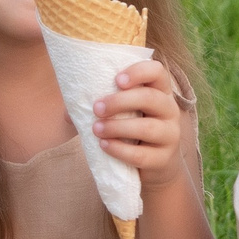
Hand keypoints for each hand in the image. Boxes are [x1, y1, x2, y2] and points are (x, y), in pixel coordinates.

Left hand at [92, 60, 188, 187]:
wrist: (155, 167)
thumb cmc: (132, 132)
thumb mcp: (122, 114)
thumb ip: (100, 107)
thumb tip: (67, 112)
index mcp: (159, 91)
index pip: (157, 71)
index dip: (139, 72)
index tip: (117, 79)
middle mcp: (170, 110)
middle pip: (151, 98)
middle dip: (120, 102)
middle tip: (96, 108)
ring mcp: (170, 135)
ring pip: (147, 127)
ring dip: (117, 127)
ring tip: (96, 129)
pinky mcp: (164, 159)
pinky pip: (142, 154)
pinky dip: (120, 150)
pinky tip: (104, 146)